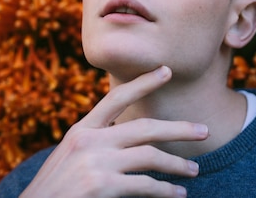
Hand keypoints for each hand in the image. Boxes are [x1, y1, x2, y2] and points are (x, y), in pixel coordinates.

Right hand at [20, 66, 207, 197]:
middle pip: (144, 127)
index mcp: (81, 130)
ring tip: (194, 169)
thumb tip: (129, 140)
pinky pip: (144, 186)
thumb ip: (94, 143)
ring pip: (149, 155)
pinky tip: (178, 194)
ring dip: (176, 164)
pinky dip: (165, 190)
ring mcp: (95, 163)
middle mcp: (89, 141)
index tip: (166, 70)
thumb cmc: (52, 191)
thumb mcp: (68, 158)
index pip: (117, 97)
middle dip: (177, 129)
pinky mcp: (101, 187)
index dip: (144, 82)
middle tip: (203, 130)